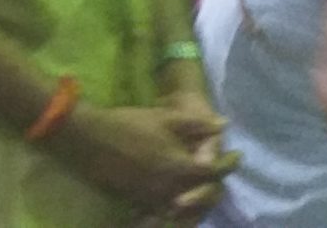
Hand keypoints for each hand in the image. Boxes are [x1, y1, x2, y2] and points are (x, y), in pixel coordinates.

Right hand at [51, 104, 235, 213]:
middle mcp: (171, 188)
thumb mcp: (164, 118)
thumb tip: (224, 126)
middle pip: (204, 194)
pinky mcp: (138, 200)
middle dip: (214, 183)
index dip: (230, 163)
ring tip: (198, 186)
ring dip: (196, 196)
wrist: (88, 138)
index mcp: (181, 168)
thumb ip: (197, 125)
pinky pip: (164, 208)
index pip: (215, 171)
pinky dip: (174, 204)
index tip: (237, 154)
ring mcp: (154, 197)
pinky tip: (174, 193)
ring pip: (185, 205)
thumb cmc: (128, 124)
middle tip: (216, 171)